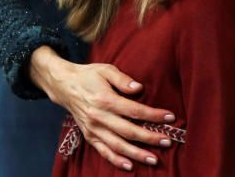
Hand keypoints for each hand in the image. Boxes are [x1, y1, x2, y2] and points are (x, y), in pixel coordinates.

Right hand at [30, 47, 174, 170]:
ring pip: (117, 145)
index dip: (153, 115)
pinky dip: (116, 160)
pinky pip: (103, 151)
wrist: (64, 85)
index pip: (134, 110)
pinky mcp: (89, 136)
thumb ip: (123, 78)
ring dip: (136, 154)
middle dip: (150, 138)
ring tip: (153, 159)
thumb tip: (139, 88)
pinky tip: (130, 166)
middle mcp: (99, 117)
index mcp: (105, 100)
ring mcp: (93, 129)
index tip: (170, 117)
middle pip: (129, 131)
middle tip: (167, 142)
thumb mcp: (106, 69)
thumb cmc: (88, 75)